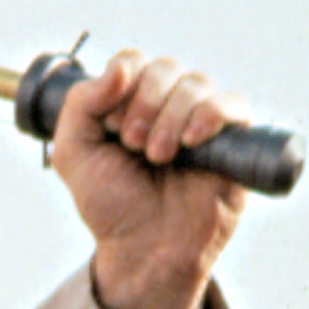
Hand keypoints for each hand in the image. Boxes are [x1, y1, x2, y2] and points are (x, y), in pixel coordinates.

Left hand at [49, 50, 247, 308]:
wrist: (146, 247)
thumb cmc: (112, 203)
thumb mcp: (74, 153)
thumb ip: (81, 104)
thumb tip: (120, 68)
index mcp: (129, 104)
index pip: (131, 61)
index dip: (121, 84)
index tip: (111, 125)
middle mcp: (167, 105)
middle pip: (164, 67)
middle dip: (144, 103)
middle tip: (134, 144)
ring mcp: (201, 119)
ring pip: (196, 82)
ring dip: (171, 116)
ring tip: (158, 156)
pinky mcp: (234, 138)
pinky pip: (232, 103)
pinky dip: (211, 114)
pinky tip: (192, 141)